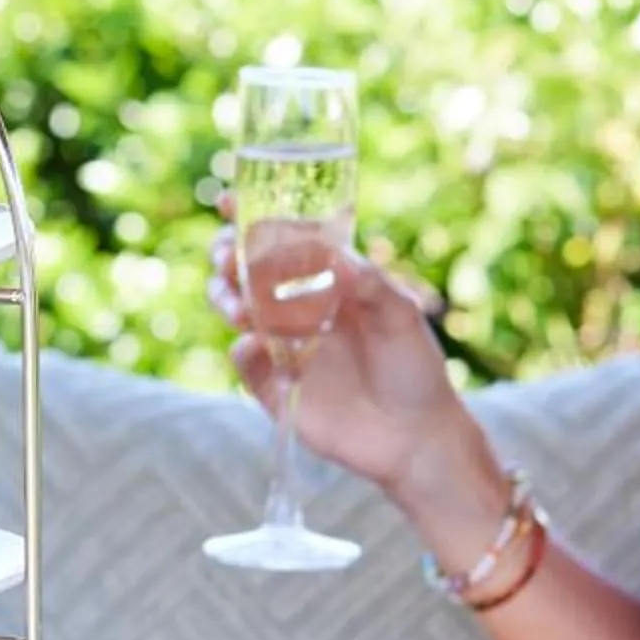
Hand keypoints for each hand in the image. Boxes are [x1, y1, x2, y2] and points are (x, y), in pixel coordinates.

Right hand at [207, 217, 472, 496]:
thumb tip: (336, 256)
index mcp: (325, 279)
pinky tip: (256, 347)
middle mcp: (296, 306)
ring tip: (242, 309)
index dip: (249, 217)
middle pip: (242, 268)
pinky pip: (243, 361)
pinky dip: (242, 351)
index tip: (227, 201)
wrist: (415, 438)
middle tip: (229, 259)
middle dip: (225, 255)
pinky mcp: (272, 385)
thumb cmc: (415, 368)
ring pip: (232, 307)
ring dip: (224, 297)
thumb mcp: (403, 317)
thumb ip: (372, 284)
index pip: (280, 238)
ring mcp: (280, 344)